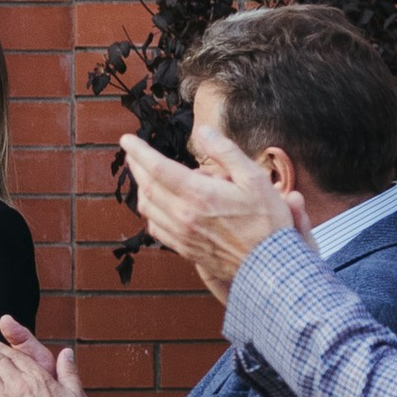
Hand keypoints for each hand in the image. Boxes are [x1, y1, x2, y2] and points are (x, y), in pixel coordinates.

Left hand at [118, 116, 304, 308]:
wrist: (269, 265)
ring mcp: (182, 235)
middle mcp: (184, 215)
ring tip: (144, 175)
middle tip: (131, 152)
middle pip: (147, 186)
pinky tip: (156, 205)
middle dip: (136, 166)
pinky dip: (150, 212)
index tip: (126, 140)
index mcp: (199, 195)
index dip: (139, 151)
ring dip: (141, 188)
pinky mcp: (185, 249)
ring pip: (147, 208)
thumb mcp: (255, 178)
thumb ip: (226, 152)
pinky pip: (156, 228)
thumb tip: (203, 131)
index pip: (157, 168)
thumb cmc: (266, 222)